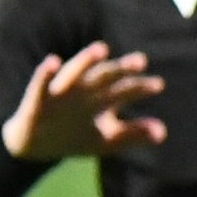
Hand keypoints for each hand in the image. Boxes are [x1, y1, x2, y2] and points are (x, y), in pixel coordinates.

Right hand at [3, 42, 166, 159]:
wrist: (33, 147)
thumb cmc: (74, 136)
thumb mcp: (105, 139)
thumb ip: (133, 133)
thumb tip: (163, 132)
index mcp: (101, 98)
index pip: (124, 89)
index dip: (140, 87)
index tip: (158, 85)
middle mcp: (83, 90)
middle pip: (104, 77)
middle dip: (121, 69)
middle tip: (141, 61)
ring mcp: (60, 93)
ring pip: (74, 73)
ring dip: (86, 61)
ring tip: (101, 49)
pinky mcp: (37, 100)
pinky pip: (40, 84)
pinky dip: (45, 73)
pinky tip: (52, 60)